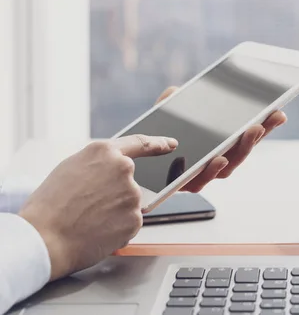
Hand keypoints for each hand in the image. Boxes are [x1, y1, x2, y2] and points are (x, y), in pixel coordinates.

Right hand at [19, 135, 178, 280]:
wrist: (44, 240)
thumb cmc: (50, 206)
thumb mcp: (71, 168)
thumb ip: (100, 163)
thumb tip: (115, 167)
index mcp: (105, 152)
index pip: (140, 143)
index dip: (158, 143)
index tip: (170, 144)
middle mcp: (124, 169)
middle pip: (129, 181)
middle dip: (114, 193)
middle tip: (88, 206)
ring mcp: (132, 194)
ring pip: (129, 203)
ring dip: (114, 211)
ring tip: (87, 219)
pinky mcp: (136, 219)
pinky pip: (129, 222)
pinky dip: (117, 228)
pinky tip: (96, 230)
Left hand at [155, 86, 286, 191]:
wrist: (132, 164)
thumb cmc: (154, 139)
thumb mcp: (165, 114)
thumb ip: (172, 101)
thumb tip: (176, 91)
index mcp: (215, 144)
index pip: (244, 134)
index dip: (264, 125)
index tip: (279, 112)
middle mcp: (213, 161)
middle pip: (243, 149)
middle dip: (260, 133)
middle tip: (273, 118)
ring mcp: (202, 174)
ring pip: (229, 165)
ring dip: (243, 149)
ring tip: (253, 131)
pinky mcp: (185, 186)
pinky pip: (202, 180)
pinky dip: (212, 169)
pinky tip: (219, 158)